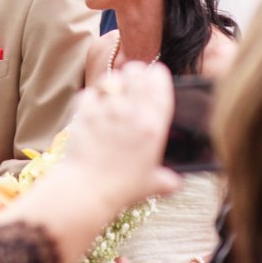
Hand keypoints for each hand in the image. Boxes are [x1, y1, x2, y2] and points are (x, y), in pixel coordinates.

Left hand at [66, 63, 180, 212]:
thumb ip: (167, 180)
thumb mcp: (151, 184)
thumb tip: (176, 182)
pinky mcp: (84, 112)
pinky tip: (94, 106)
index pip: (159, 84)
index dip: (158, 75)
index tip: (156, 75)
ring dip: (114, 83)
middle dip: (136, 73)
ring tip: (113, 93)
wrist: (87, 190)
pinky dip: (92, 97)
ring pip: (112, 79)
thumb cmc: (122, 189)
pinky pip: (90, 92)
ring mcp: (106, 110)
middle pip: (136, 72)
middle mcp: (131, 112)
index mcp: (153, 126)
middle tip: (134, 81)